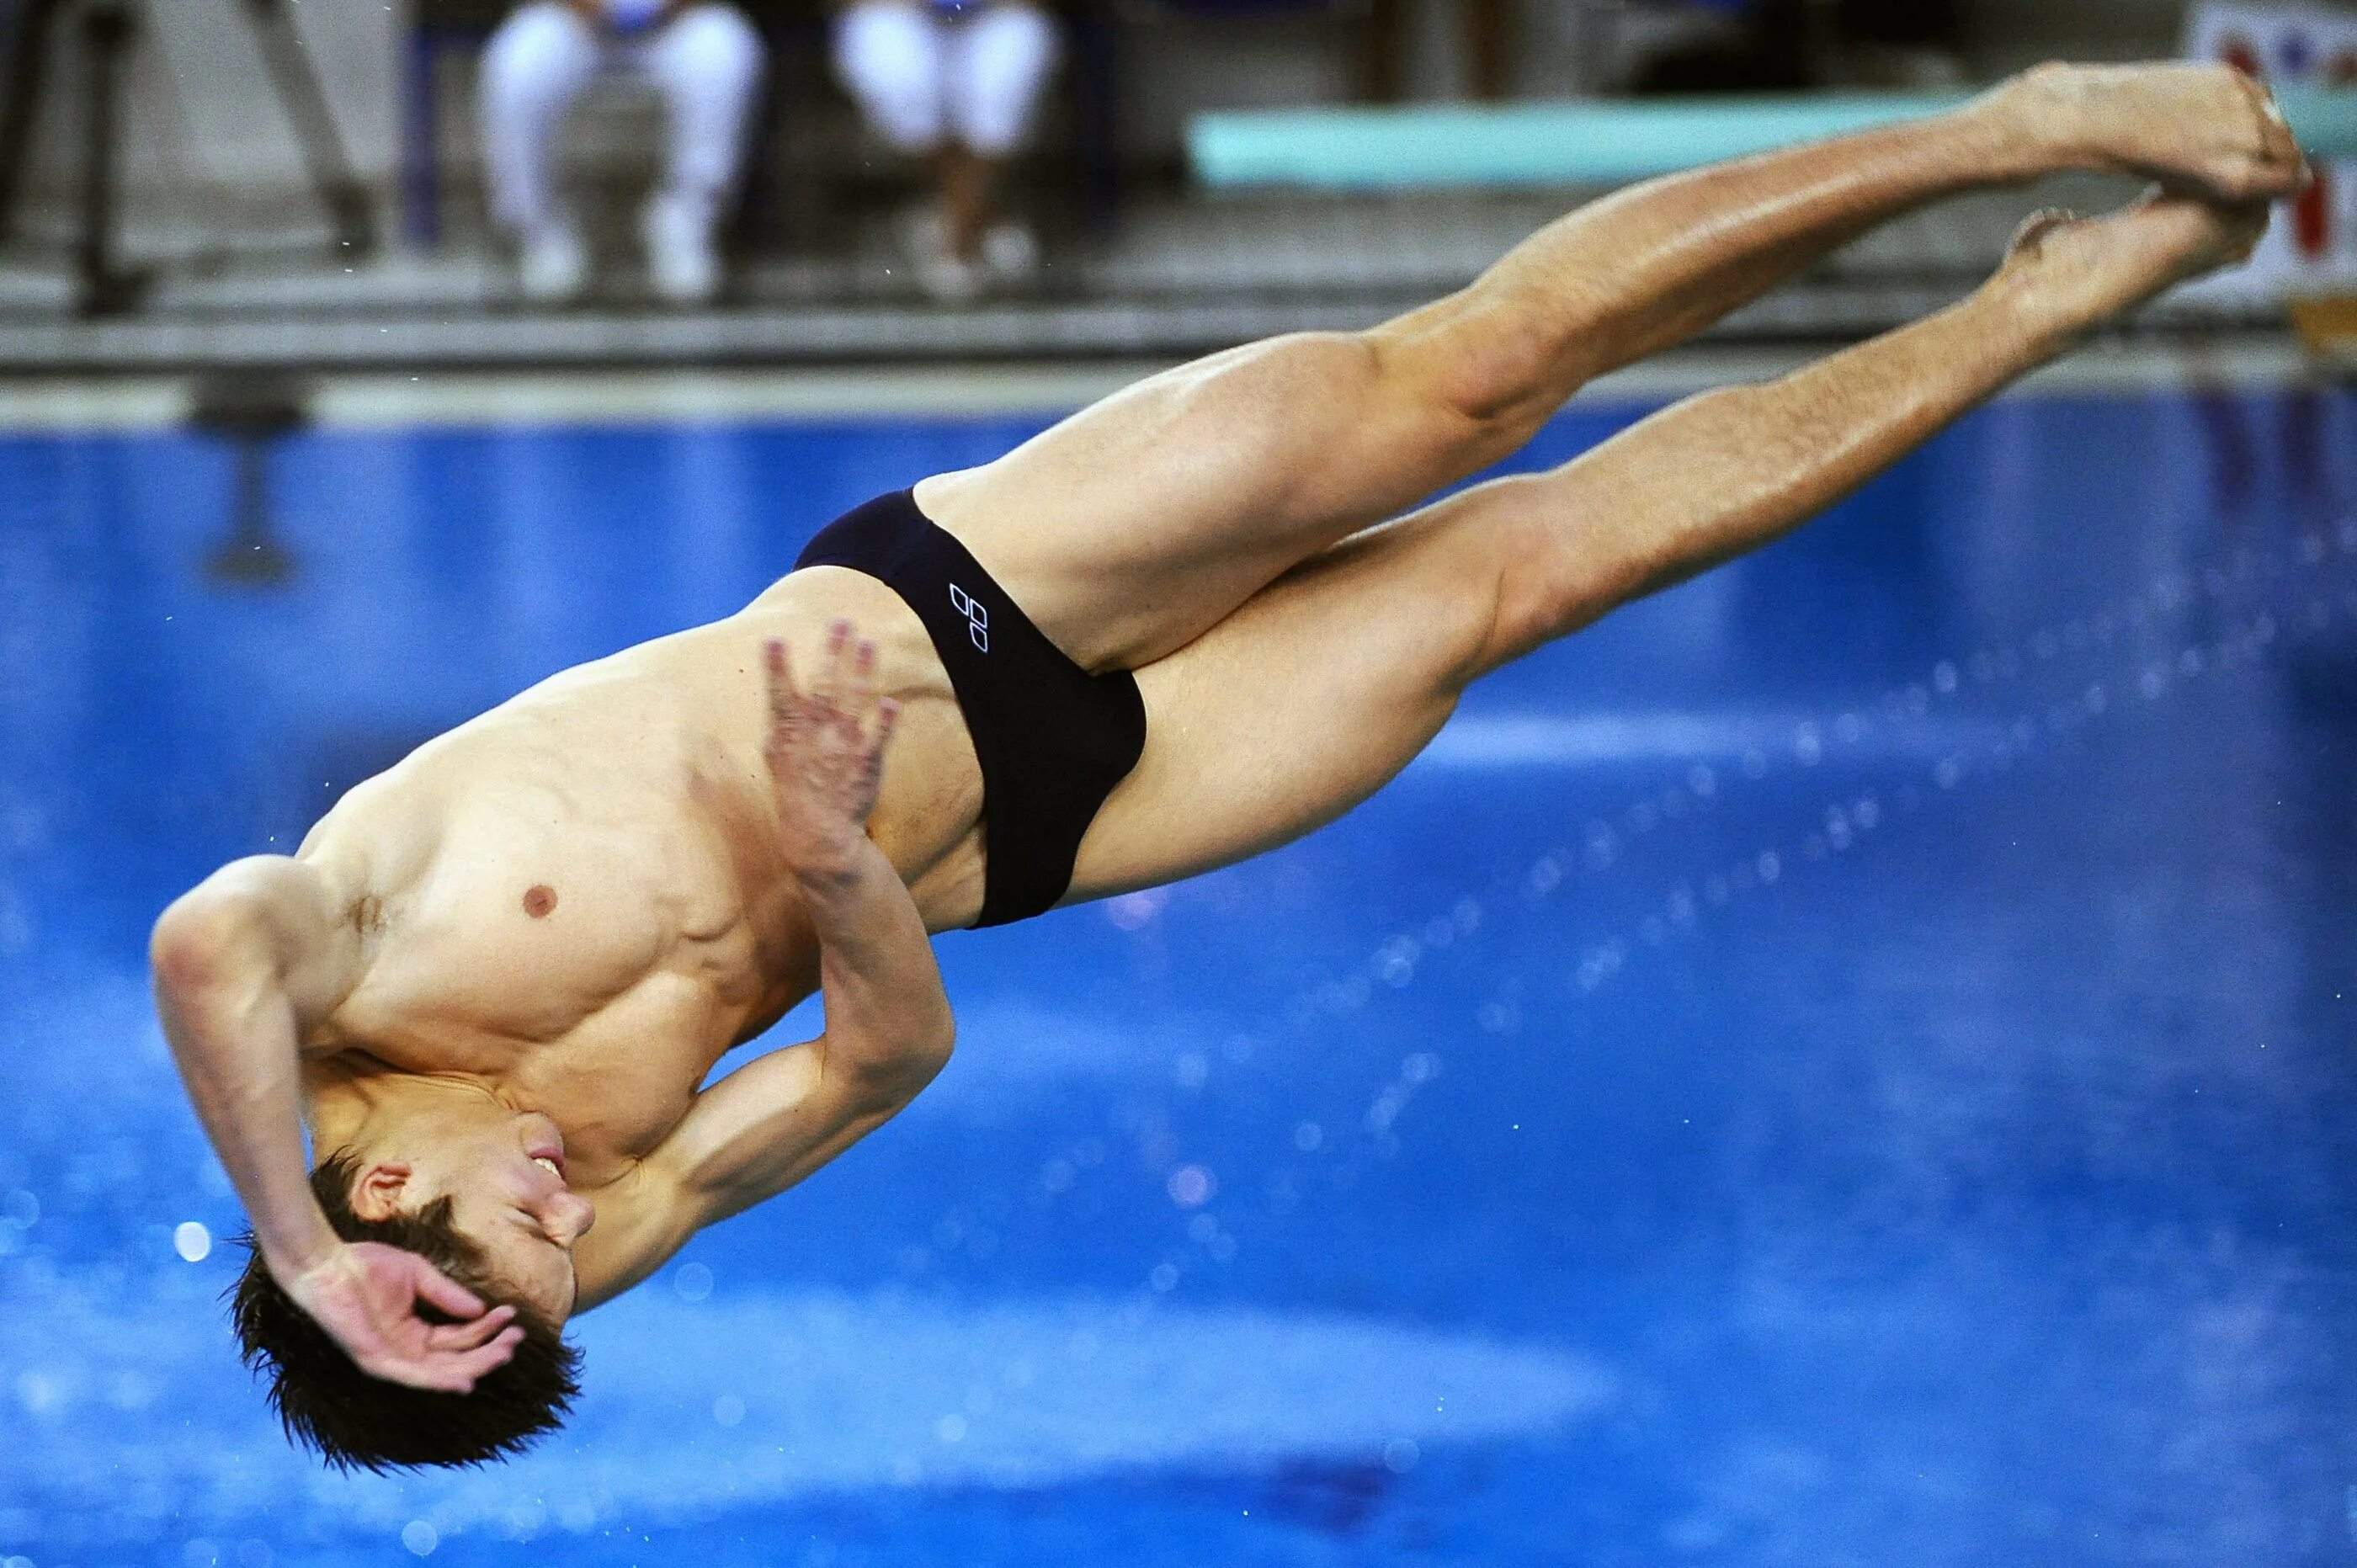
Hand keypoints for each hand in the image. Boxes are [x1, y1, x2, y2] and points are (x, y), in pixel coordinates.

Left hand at [283, 1242, 523, 1393]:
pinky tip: (465, 1382)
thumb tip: (482, 1310)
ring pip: (440, 1373)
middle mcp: (405, 1350)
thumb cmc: (366, 1265)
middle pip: (455, 1359)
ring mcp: (390, 1359)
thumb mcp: (418, 1275)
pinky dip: (440, 1382)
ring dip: (474, 1366)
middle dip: (487, 1351)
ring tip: (502, 1354)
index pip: (459, 1336)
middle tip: (516, 1339)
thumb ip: (447, 1294)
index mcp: (414, 1331)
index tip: (512, 1314)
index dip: (486, 1328)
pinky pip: (413, 1377)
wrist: (326, 1263)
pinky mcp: (375, 1361)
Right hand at [763, 622, 899, 880]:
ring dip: (862, 670)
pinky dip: (884, 719)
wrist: (819, 831)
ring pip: (854, 700)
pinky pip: (879, 735)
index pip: (781, 694)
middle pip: (824, 685)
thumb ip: (778, 724)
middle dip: (832, 651)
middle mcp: (817, 734)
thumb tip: (776, 697)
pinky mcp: (867, 760)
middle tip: (842, 621)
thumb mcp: (774, 757)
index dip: (777, 667)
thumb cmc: (794, 791)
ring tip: (869, 642)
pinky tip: (890, 701)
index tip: (775, 639)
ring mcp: (843, 745)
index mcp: (791, 732)